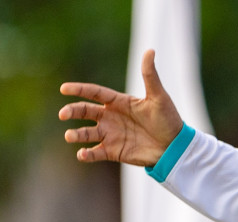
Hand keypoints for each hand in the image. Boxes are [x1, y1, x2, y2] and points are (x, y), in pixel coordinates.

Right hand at [60, 50, 184, 165]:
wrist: (174, 147)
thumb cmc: (168, 119)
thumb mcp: (158, 96)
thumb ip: (150, 75)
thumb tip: (150, 50)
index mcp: (119, 102)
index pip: (94, 93)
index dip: (79, 90)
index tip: (63, 89)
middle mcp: (111, 117)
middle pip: (86, 112)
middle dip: (73, 111)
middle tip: (63, 114)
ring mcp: (111, 135)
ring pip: (87, 133)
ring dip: (77, 134)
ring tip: (69, 136)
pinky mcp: (114, 151)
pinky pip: (96, 153)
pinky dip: (87, 155)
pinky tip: (81, 155)